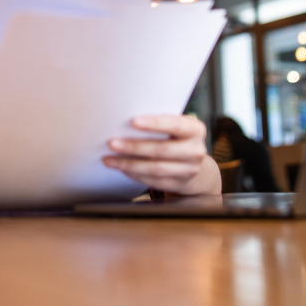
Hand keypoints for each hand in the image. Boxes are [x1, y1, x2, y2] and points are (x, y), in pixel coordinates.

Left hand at [103, 115, 220, 195]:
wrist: (194, 164)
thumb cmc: (177, 138)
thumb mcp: (176, 126)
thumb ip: (159, 123)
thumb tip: (125, 123)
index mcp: (195, 130)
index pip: (175, 125)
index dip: (154, 124)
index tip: (133, 121)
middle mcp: (195, 151)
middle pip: (161, 150)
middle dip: (134, 147)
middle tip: (112, 143)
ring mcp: (189, 170)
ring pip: (155, 168)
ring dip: (129, 164)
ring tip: (110, 159)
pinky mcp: (179, 184)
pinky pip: (153, 181)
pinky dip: (134, 174)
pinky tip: (121, 168)